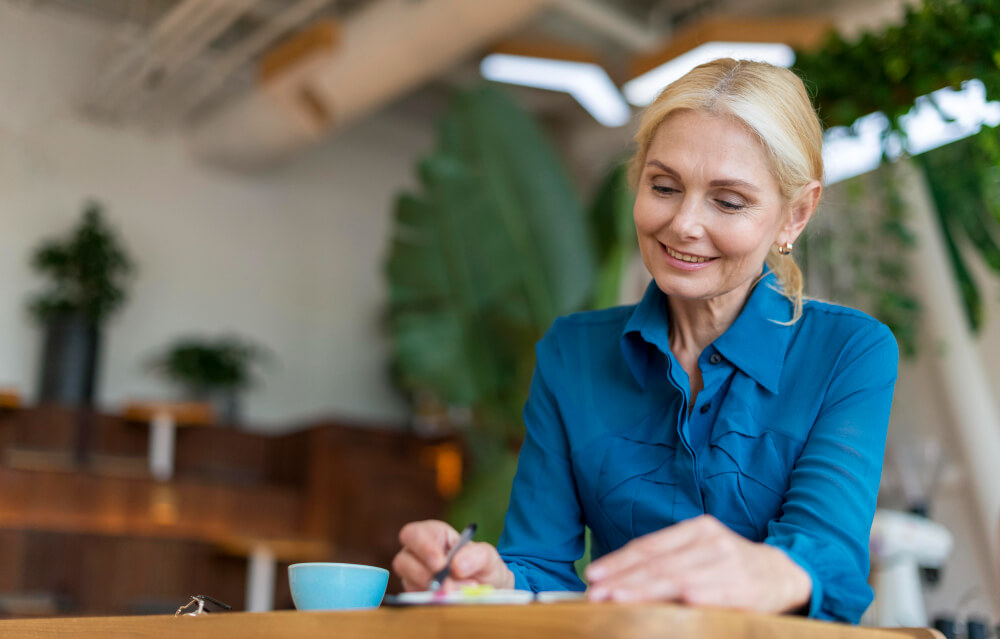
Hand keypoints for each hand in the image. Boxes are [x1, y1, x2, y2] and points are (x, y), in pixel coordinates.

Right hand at [392, 520, 514, 591]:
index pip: (413, 534)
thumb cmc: (483, 567)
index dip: (423, 547)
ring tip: (456, 592)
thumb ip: (478, 556)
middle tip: (445, 585)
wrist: (487, 591)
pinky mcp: (417, 594)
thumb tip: (456, 566)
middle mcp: (418, 554)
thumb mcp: (489, 557)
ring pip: (407, 581)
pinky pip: (416, 598)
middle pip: (402, 559)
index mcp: (434, 535)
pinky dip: (433, 601)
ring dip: (431, 589)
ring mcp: (415, 575)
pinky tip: (451, 599)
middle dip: (422, 573)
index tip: (440, 564)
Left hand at [584, 515, 811, 612]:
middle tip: (596, 592)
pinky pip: (712, 597)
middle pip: (658, 562)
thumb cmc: (730, 565)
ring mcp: (728, 564)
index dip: (619, 561)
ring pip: (678, 579)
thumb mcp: (700, 551)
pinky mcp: (744, 589)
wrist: (785, 573)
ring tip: (616, 599)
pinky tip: (671, 605)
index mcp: (697, 528)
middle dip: (623, 579)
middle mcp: (711, 541)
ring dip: (644, 591)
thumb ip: (668, 559)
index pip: (650, 546)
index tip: (593, 575)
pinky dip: (691, 601)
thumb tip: (617, 580)